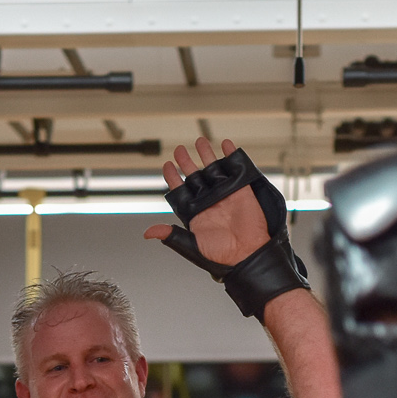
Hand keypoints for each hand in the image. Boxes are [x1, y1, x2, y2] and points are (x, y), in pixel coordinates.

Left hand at [145, 137, 269, 267]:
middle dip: (186, 162)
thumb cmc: (220, 255)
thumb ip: (171, 235)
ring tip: (200, 141)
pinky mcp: (241, 189)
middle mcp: (208, 201)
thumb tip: (149, 233)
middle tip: (179, 150)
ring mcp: (224, 193)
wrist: (247, 254)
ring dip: (206, 154)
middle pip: (194, 175)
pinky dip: (231, 155)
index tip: (167, 166)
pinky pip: (235, 169)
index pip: (180, 190)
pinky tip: (226, 144)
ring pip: (212, 168)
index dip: (173, 177)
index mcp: (194, 212)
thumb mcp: (191, 246)